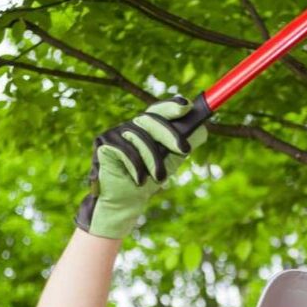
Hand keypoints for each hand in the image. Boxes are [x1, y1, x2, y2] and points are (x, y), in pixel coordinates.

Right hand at [74, 96, 207, 239]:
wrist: (128, 201)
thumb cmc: (150, 178)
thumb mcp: (172, 159)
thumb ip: (185, 143)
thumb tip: (203, 129)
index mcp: (147, 126)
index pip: (160, 109)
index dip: (172, 105)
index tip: (187, 106)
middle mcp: (130, 125)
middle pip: (151, 119)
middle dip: (170, 135)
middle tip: (184, 150)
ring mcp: (115, 132)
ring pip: (140, 137)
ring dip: (153, 160)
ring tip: (158, 178)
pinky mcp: (103, 143)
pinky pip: (124, 149)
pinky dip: (135, 167)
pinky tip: (138, 180)